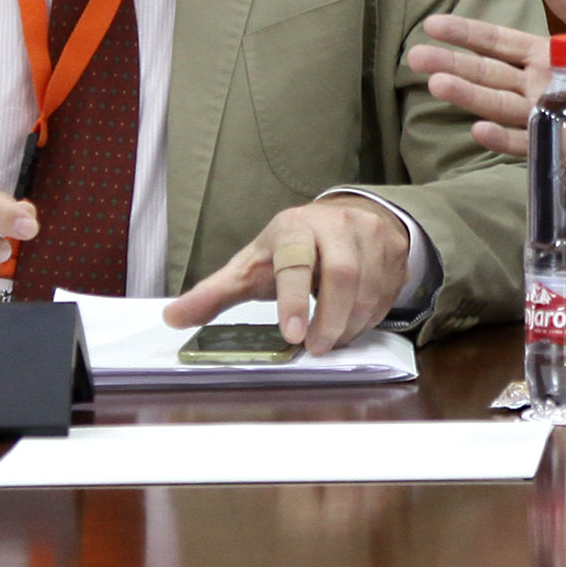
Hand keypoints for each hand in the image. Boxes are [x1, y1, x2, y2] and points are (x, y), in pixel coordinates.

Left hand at [163, 196, 410, 352]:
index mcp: (294, 227)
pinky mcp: (393, 252)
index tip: (290, 334)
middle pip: (342, 274)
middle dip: (329, 320)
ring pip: (368, 290)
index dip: (292, 298)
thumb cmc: (291, 248)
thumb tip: (172, 318)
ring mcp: (369, 236)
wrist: (345, 218)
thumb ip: (215, 293)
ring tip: (329, 341)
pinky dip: (367, 321)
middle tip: (314, 348)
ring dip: (349, 325)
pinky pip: (386, 296)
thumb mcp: (251, 265)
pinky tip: (349, 327)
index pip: (295, 259)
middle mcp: (335, 226)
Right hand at [408, 0, 565, 202]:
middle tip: (415, 57)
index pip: (499, 42)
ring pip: (499, 106)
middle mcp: (541, 88)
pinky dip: (502, 138)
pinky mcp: (563, 148)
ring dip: (468, 97)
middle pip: (488, 75)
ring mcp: (549, 119)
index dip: (467, 33)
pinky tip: (477, 129)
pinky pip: (527, 143)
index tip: (433, 24)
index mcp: (551, 58)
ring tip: (437, 85)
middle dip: (452, 65)